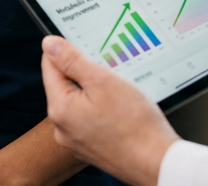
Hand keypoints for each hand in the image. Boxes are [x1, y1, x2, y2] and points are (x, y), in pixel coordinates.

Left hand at [41, 36, 176, 185]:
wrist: (158, 163)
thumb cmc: (135, 125)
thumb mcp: (102, 80)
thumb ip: (71, 60)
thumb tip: (49, 44)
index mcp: (59, 109)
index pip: (50, 66)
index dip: (67, 51)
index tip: (86, 48)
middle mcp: (62, 128)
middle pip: (65, 85)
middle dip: (85, 73)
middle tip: (110, 73)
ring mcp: (76, 140)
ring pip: (80, 102)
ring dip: (96, 92)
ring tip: (120, 94)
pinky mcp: (91, 147)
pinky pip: (90, 118)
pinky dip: (103, 109)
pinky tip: (121, 110)